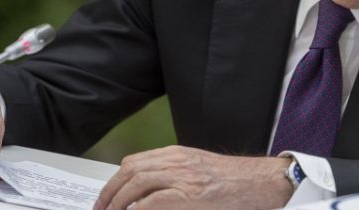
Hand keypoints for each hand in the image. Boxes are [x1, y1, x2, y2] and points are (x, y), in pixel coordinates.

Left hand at [93, 145, 292, 209]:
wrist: (256, 182)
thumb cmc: (230, 180)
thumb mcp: (197, 170)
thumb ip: (173, 176)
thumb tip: (144, 197)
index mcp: (177, 154)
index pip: (135, 162)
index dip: (115, 180)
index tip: (107, 197)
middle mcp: (177, 161)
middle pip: (131, 170)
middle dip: (110, 192)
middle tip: (102, 209)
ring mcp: (184, 177)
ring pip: (137, 182)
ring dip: (118, 201)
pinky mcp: (190, 195)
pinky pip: (154, 201)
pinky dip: (138, 209)